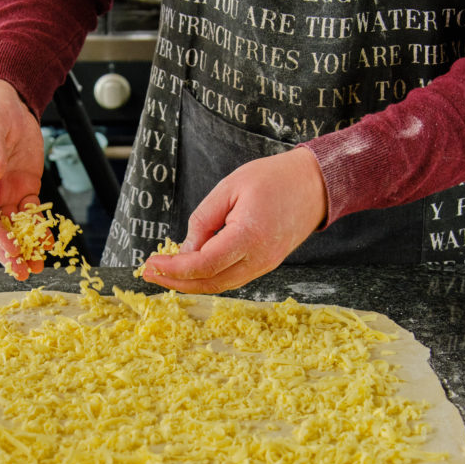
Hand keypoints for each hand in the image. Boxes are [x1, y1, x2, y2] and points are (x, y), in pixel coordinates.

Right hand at [0, 78, 45, 278]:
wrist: (7, 102)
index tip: (8, 249)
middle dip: (6, 251)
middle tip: (20, 271)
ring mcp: (4, 193)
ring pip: (12, 227)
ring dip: (23, 247)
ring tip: (34, 268)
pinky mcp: (23, 190)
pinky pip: (30, 215)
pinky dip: (39, 230)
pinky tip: (48, 244)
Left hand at [141, 147, 327, 292]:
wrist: (315, 184)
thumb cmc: (274, 178)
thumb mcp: (229, 188)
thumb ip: (204, 220)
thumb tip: (185, 250)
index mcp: (248, 236)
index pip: (203, 265)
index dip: (174, 268)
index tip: (151, 262)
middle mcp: (259, 258)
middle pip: (210, 283)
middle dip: (175, 281)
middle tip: (149, 272)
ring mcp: (265, 265)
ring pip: (221, 285)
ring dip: (190, 283)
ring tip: (164, 273)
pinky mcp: (266, 264)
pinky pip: (232, 278)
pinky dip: (208, 278)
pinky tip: (190, 269)